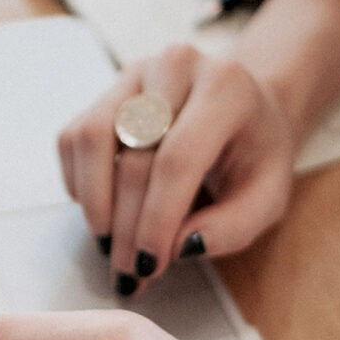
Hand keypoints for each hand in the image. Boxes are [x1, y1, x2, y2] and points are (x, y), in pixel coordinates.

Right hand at [57, 43, 295, 294]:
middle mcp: (175, 67)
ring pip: (91, 140)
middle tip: (128, 272)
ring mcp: (133, 75)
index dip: (156, 219)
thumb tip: (180, 247)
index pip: (178, 158)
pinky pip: (73, 140)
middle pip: (133, 158)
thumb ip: (233, 227)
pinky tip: (105, 209)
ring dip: (94, 204)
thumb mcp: (267, 196)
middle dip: (126, 227)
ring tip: (109, 243)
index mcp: (226, 88)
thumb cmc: (253, 154)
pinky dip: (80, 184)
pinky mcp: (104, 92)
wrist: (242, 107)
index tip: (149, 265)